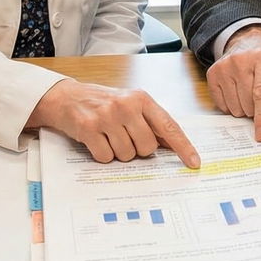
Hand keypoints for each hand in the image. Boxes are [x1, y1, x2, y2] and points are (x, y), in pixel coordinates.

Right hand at [27, 79, 199, 167]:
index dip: (183, 147)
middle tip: (123, 137)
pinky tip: (96, 140)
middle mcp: (126, 105)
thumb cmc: (103, 103)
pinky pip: (105, 157)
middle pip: (147, 148)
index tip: (194, 163)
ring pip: (126, 155)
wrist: (66, 97)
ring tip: (108, 136)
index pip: (168, 126)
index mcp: (141, 98)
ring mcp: (107, 116)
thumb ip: (151, 122)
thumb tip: (174, 146)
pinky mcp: (89, 128)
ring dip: (118, 152)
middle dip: (137, 149)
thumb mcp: (130, 104)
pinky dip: (101, 155)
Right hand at [206, 26, 260, 140]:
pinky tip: (239, 91)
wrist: (249, 37)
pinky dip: (233, 105)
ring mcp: (225, 66)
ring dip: (246, 108)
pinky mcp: (213, 73)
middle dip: (259, 110)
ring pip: (235, 107)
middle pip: (249, 104)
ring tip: (252, 92)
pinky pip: (222, 105)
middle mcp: (242, 60)